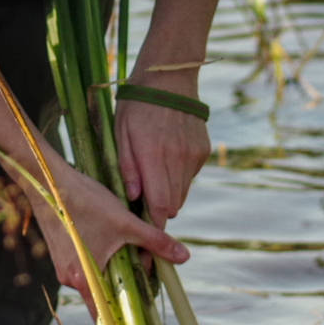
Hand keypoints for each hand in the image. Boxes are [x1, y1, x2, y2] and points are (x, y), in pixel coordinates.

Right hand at [18, 157, 187, 298]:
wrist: (47, 181)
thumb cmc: (85, 202)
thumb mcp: (125, 222)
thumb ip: (154, 241)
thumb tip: (184, 257)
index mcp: (85, 279)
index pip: (106, 314)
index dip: (125, 316)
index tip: (143, 314)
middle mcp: (71, 279)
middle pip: (103, 293)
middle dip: (124, 286)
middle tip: (145, 274)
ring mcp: (64, 267)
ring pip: (95, 277)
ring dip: (113, 269)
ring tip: (130, 253)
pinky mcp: (62, 254)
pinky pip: (85, 265)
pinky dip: (100, 259)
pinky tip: (110, 241)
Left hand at [116, 73, 209, 227]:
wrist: (169, 78)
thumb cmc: (136, 106)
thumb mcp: (121, 133)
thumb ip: (127, 167)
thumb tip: (135, 198)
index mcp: (153, 155)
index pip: (158, 206)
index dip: (153, 229)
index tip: (146, 246)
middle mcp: (177, 159)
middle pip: (172, 206)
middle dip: (158, 214)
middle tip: (143, 212)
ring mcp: (193, 156)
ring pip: (182, 194)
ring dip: (168, 196)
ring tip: (153, 179)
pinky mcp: (202, 151)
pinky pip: (189, 177)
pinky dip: (178, 178)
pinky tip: (167, 159)